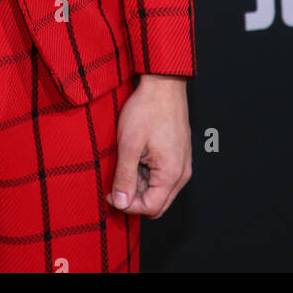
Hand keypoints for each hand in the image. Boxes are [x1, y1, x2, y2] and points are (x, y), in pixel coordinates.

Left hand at [106, 75, 192, 217]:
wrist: (163, 84)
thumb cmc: (147, 110)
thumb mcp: (129, 144)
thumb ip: (125, 177)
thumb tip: (120, 203)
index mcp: (171, 174)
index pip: (150, 208)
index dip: (127, 205)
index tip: (110, 193)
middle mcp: (181, 173)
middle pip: (156, 203)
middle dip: (134, 197)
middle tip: (115, 181)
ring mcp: (181, 164)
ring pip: (158, 189)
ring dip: (139, 184)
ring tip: (124, 162)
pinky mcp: (178, 155)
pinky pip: (162, 176)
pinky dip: (146, 173)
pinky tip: (134, 156)